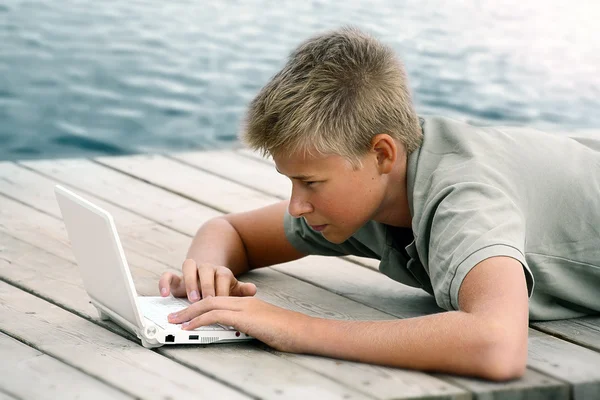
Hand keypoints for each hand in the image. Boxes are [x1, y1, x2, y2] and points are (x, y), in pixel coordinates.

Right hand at [158, 259, 256, 301]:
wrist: (208, 272)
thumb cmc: (221, 285)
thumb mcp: (233, 288)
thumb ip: (242, 289)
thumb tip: (253, 289)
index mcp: (220, 271)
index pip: (223, 276)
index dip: (222, 288)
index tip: (222, 301)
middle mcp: (205, 268)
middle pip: (206, 270)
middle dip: (207, 286)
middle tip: (207, 301)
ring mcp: (191, 271)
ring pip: (188, 266)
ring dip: (190, 281)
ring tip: (192, 298)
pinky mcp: (177, 277)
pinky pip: (168, 275)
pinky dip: (164, 282)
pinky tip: (164, 294)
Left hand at [168, 296, 310, 352]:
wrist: (303, 330)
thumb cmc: (288, 333)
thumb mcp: (264, 327)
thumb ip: (249, 326)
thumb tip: (237, 333)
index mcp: (247, 303)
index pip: (219, 300)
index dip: (201, 306)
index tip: (187, 315)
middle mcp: (243, 301)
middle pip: (209, 298)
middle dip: (188, 307)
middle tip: (173, 316)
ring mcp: (244, 307)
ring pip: (209, 304)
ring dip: (188, 313)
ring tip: (174, 321)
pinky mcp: (244, 317)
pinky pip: (215, 315)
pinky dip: (199, 320)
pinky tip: (189, 327)